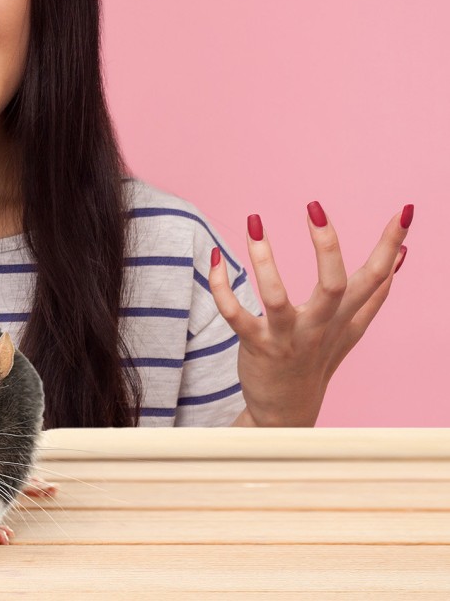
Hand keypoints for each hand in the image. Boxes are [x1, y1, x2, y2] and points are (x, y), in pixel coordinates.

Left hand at [207, 201, 411, 426]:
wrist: (286, 413)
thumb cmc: (318, 360)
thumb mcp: (351, 329)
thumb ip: (375, 294)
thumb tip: (403, 258)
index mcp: (343, 317)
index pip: (375, 278)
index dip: (390, 245)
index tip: (404, 211)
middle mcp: (318, 326)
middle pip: (333, 285)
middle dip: (326, 245)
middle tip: (314, 206)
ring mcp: (286, 338)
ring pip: (276, 297)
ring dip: (263, 260)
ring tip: (254, 223)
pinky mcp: (255, 346)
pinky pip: (235, 314)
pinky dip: (221, 286)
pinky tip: (215, 258)